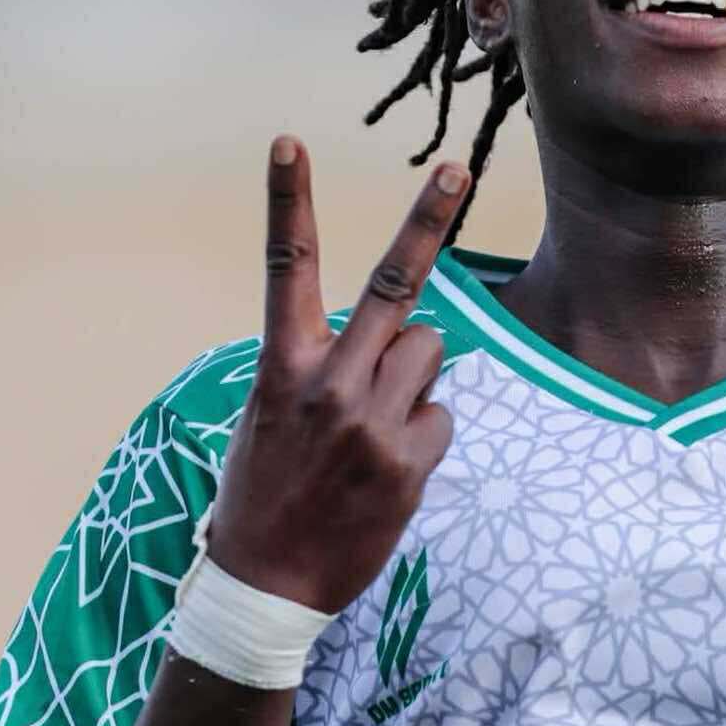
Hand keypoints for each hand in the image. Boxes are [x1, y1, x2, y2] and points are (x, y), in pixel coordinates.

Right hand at [207, 136, 469, 615]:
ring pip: (430, 352)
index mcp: (282, 367)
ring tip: (378, 424)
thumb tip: (390, 343)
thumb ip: (322, 368)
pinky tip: (390, 469)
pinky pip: (441, 416)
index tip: (288, 141)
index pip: (284, 270)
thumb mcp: (271, 417)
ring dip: (416, 375)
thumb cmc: (268, 491)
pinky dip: (424, 434)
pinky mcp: (410, 462)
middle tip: (457, 168)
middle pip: (391, 286)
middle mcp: (329, 383)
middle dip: (426, 221)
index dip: (286, 202)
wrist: (267, 585)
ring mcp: (372, 422)